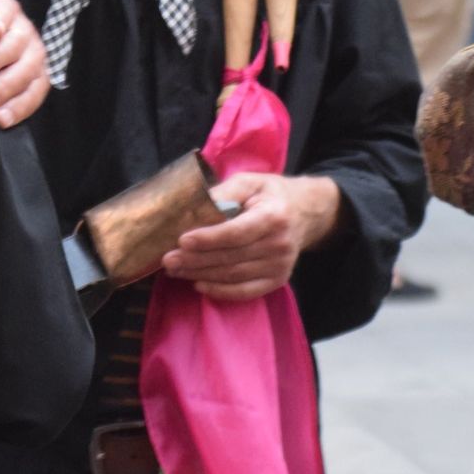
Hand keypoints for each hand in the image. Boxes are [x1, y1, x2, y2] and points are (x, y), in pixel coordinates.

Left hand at [161, 173, 341, 301]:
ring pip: (234, 276)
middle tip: (168, 259)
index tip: (182, 240)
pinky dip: (220, 291)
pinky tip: (199, 284)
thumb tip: (194, 205)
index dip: (209, 238)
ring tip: (175, 270)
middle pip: (232, 257)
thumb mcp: (251, 181)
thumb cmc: (271, 194)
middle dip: (196, 260)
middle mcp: (280, 244)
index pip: (237, 232)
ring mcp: (281, 266)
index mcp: (274, 215)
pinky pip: (245, 291)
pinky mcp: (277, 280)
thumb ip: (225, 192)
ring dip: (201, 275)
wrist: (306, 213)